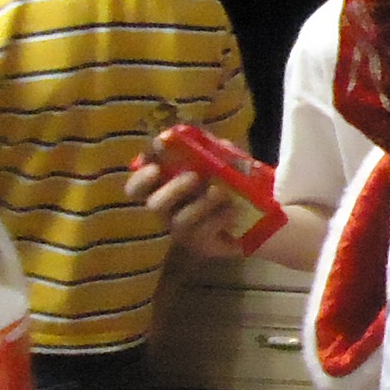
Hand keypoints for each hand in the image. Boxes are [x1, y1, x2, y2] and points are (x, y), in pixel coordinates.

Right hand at [123, 160, 249, 261]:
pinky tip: (233, 209)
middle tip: (195, 177)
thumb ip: (218, 153)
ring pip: (180, 221)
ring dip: (201, 204)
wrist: (252, 220)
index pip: (137, 188)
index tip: (156, 164)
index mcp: (164, 189)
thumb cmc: (227, 186)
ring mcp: (184, 231)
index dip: (141, 176)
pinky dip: (219, 217)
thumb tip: (219, 145)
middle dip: (173, 189)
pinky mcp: (203, 245)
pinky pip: (205, 234)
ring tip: (221, 192)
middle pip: (154, 205)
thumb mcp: (223, 164)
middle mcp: (169, 212)